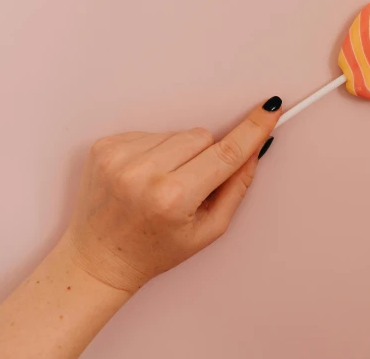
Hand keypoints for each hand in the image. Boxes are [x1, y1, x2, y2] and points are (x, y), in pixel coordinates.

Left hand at [63, 96, 281, 291]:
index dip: (252, 130)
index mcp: (173, 198)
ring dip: (179, 153)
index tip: (270, 109)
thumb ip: (237, 187)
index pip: (225, 153)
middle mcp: (143, 173)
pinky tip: (144, 177)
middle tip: (192, 185)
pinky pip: (150, 133)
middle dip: (207, 155)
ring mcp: (119, 157)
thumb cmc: (155, 250)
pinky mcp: (104, 147)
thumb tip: (255, 148)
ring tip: (163, 183)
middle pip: (202, 136)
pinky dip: (155, 151)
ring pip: (177, 133)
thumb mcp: (209, 230)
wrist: (99, 259)